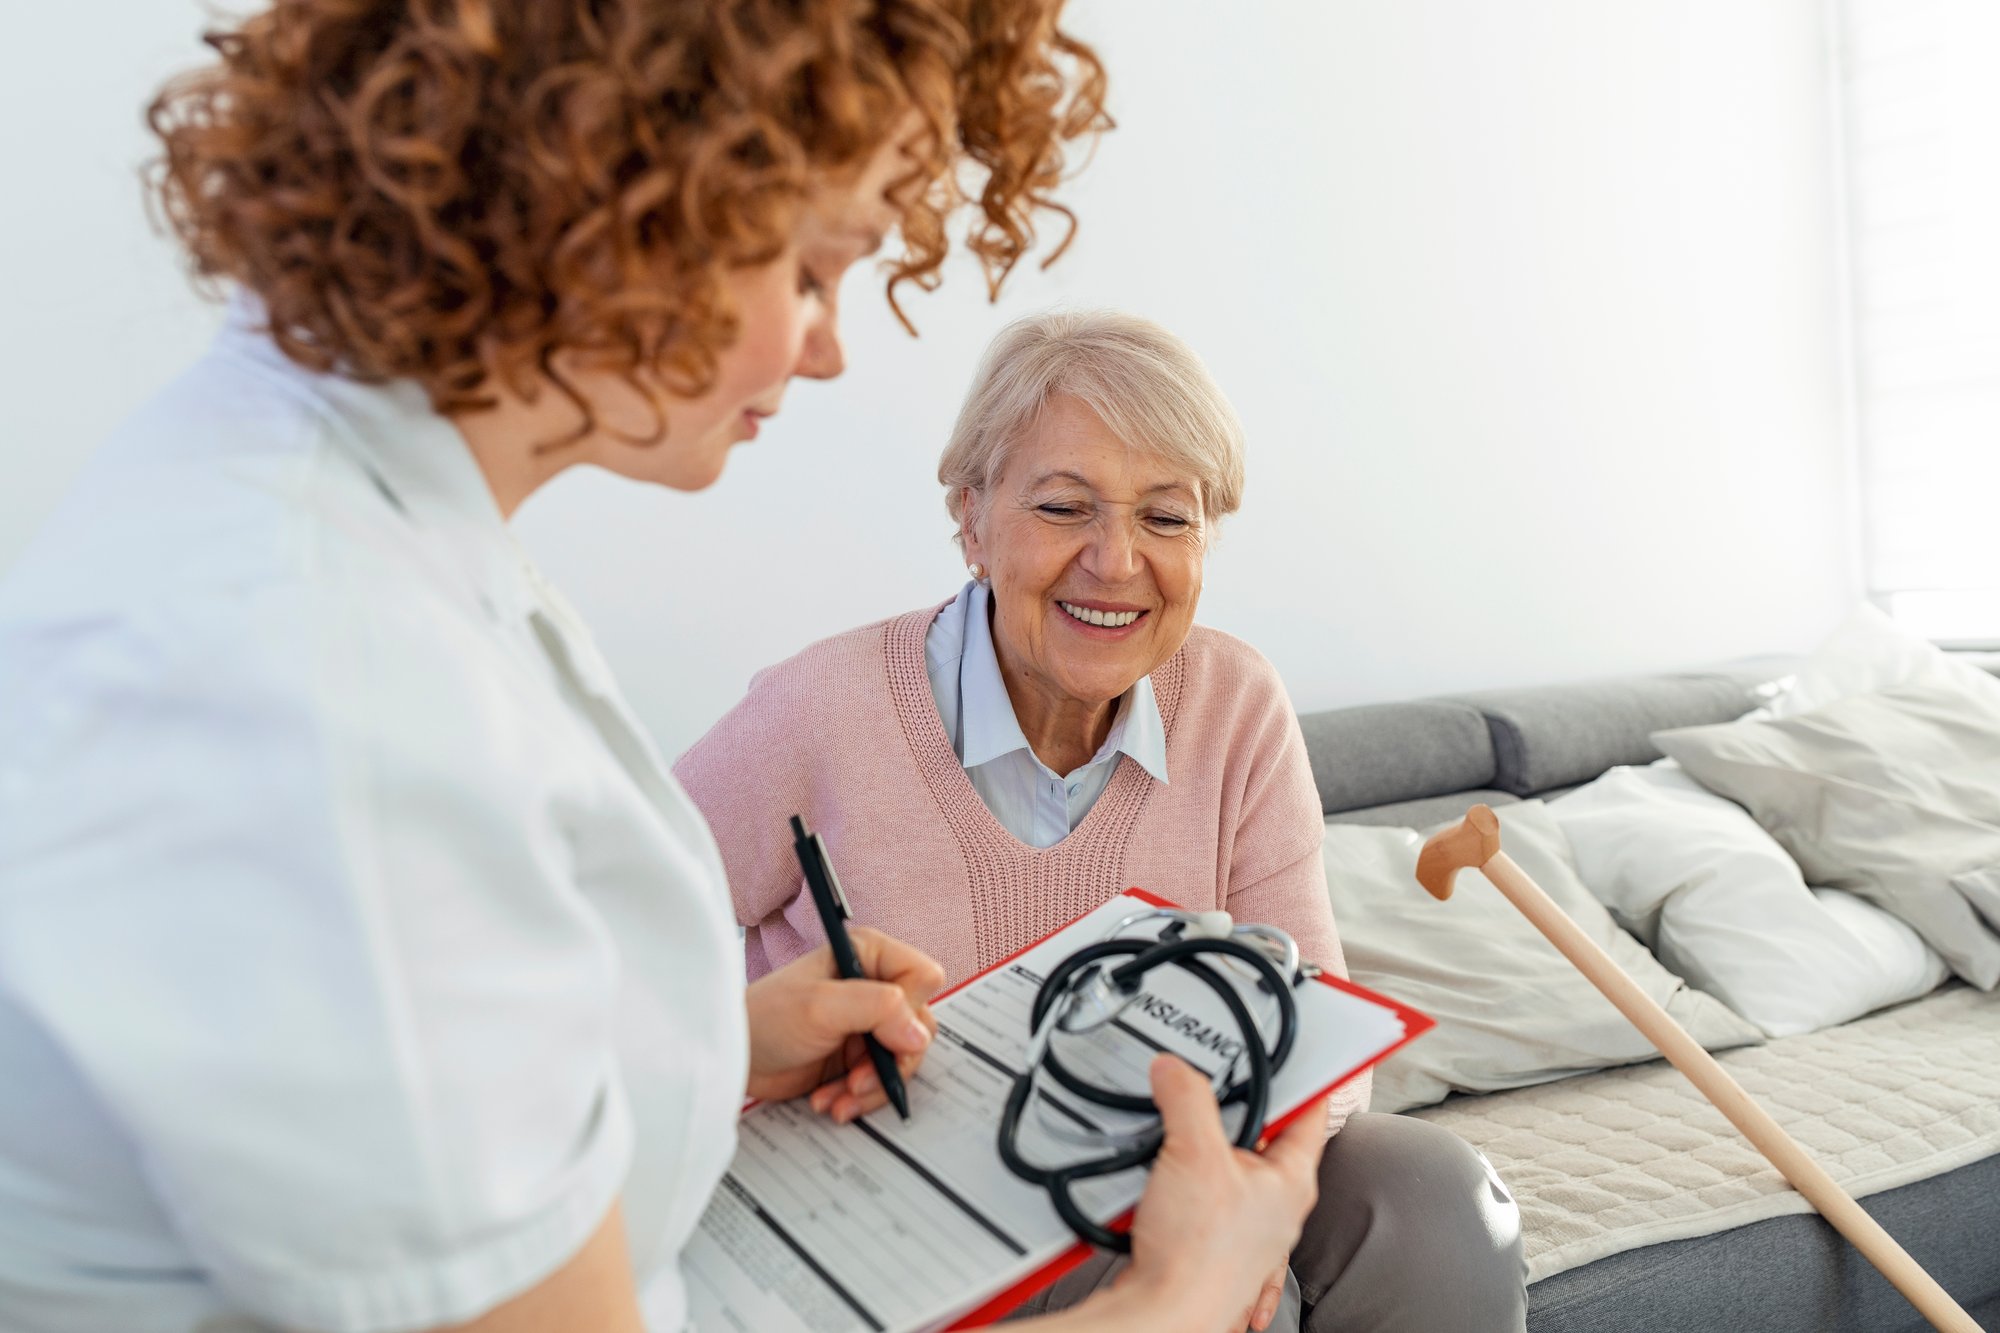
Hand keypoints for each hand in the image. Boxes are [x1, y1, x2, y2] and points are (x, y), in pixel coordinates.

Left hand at [742, 927, 944, 1120]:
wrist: (733, 1059)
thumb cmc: (766, 1018)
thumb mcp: (822, 1007)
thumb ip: (879, 1009)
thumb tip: (920, 1034)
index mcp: (869, 955)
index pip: (922, 977)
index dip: (909, 1011)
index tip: (883, 1037)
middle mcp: (874, 986)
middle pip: (919, 1024)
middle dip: (889, 1060)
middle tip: (857, 1078)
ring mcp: (868, 1023)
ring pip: (903, 1058)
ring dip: (872, 1086)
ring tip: (838, 1097)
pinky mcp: (858, 1055)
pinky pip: (881, 1080)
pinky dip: (859, 1097)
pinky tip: (830, 1101)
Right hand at [1117, 1056, 1325, 1332]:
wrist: (1163, 1313)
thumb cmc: (1198, 1255)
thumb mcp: (1194, 1153)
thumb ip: (1187, 1100)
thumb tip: (1175, 1070)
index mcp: (1292, 1182)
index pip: (1310, 1116)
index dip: (1303, 1082)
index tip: (1299, 1057)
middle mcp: (1276, 1210)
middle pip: (1262, 1142)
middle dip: (1234, 1118)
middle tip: (1208, 1092)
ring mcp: (1245, 1234)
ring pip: (1229, 1176)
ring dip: (1201, 1157)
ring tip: (1174, 1140)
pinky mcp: (1210, 1249)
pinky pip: (1199, 1207)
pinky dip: (1180, 1192)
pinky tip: (1160, 1187)